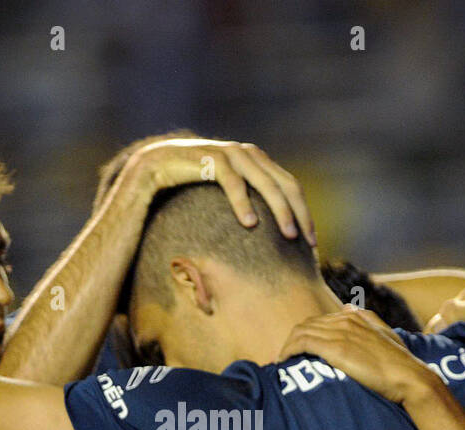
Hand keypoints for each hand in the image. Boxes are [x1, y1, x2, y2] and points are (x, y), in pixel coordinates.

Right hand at [123, 138, 315, 244]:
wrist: (153, 167)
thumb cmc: (189, 188)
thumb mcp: (224, 197)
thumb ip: (246, 203)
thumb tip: (266, 234)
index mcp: (256, 161)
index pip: (289, 185)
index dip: (303, 211)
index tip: (311, 241)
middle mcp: (247, 153)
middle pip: (284, 184)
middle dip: (299, 213)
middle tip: (307, 241)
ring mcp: (229, 153)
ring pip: (265, 182)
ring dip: (279, 209)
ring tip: (287, 235)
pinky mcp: (209, 158)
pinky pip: (232, 181)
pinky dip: (243, 202)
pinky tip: (250, 223)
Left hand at [280, 305, 433, 404]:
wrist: (409, 377)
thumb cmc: (400, 363)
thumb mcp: (385, 334)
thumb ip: (366, 319)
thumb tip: (347, 307)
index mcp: (355, 317)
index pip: (319, 321)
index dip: (306, 335)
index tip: (298, 351)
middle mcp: (346, 320)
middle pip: (307, 325)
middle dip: (293, 341)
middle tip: (284, 359)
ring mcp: (340, 332)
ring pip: (301, 332)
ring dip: (287, 346)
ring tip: (282, 363)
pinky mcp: (336, 348)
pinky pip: (302, 343)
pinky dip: (289, 351)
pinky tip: (284, 362)